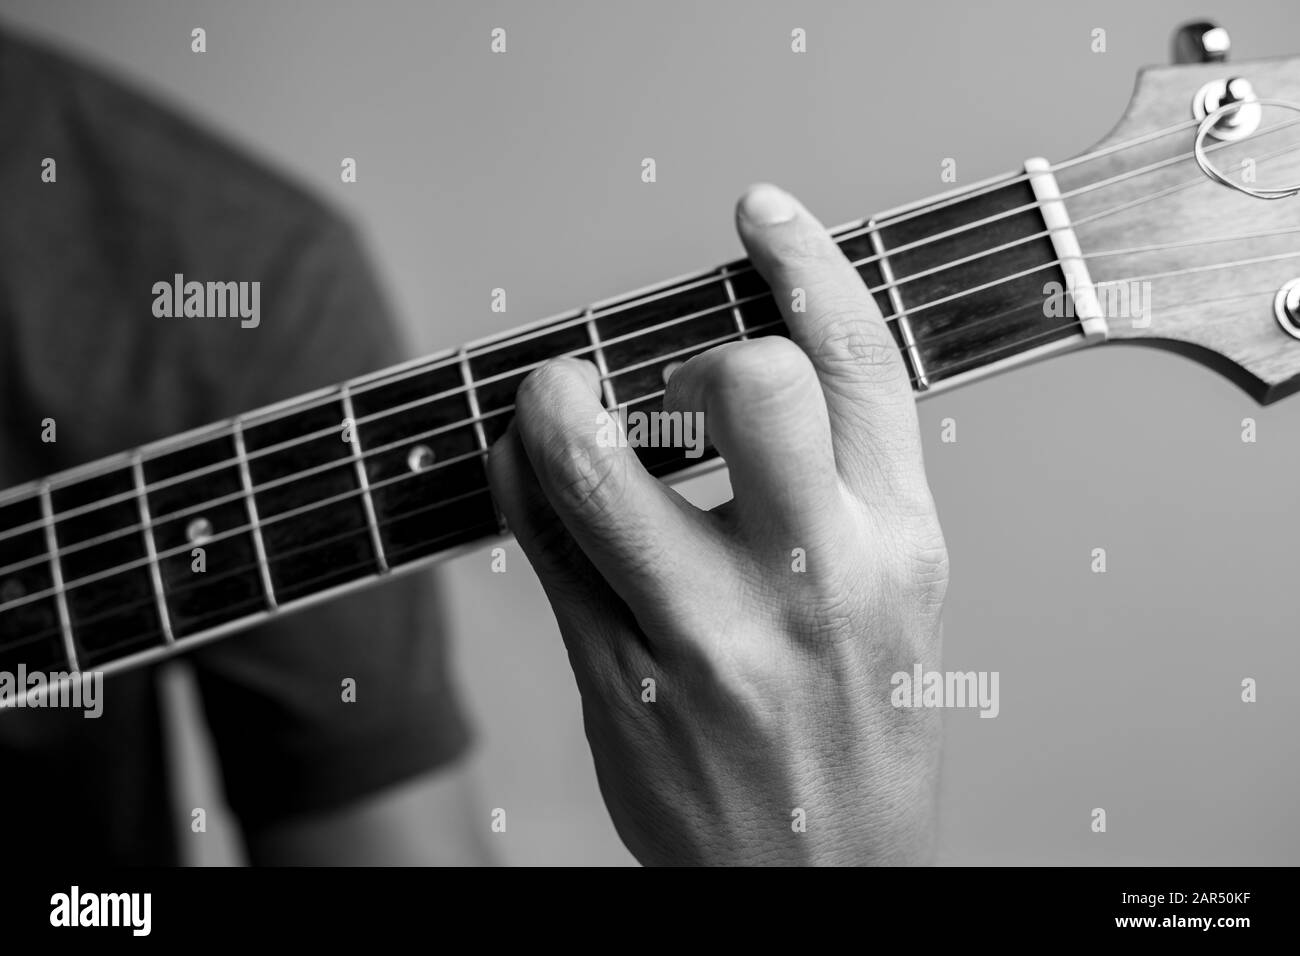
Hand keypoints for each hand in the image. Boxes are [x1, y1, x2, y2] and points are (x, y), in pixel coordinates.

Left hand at [487, 184, 948, 865]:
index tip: (760, 213)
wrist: (820, 886)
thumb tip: (750, 364)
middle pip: (743, 385)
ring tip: (555, 394)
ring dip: (553, 398)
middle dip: (691, 350)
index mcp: (901, 547)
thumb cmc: (861, 730)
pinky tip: (528, 469)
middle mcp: (811, 585)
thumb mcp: (899, 597)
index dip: (806, 263)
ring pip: (591, 462)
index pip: (859, 366)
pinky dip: (519, 478)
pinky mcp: (617, 681)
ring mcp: (702, 639)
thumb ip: (844, 484)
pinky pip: (538, 541)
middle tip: (664, 374)